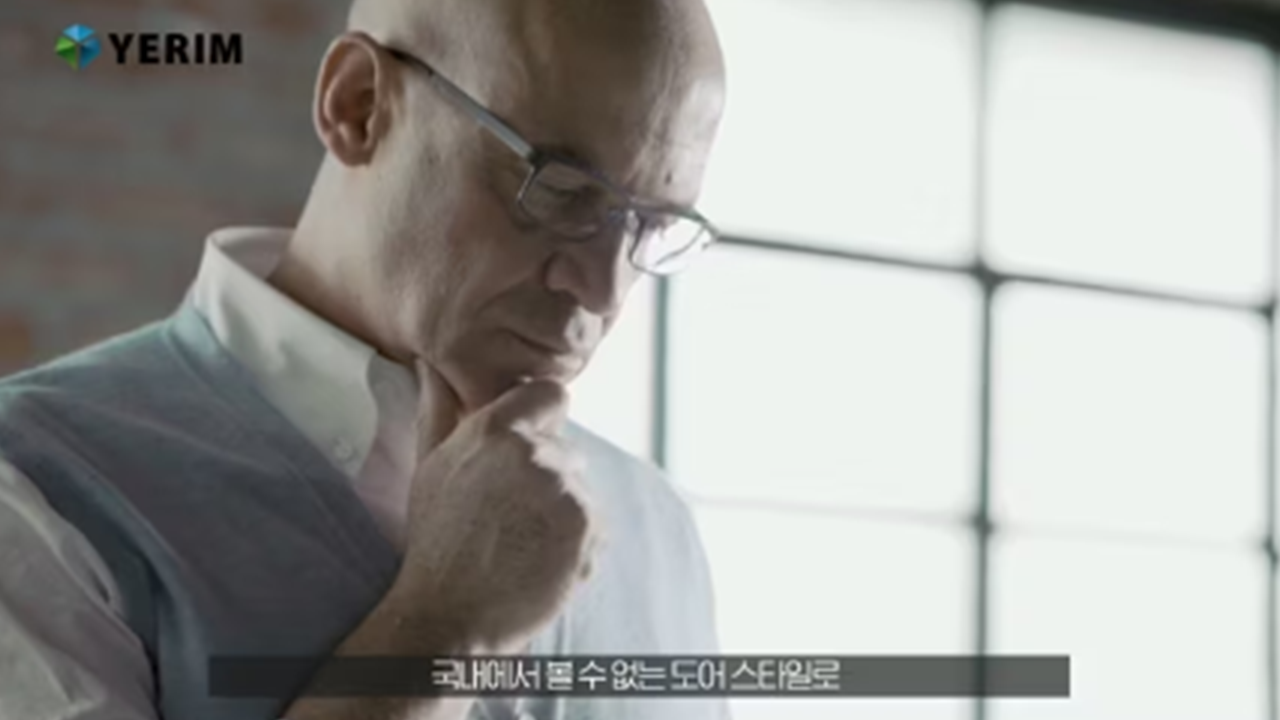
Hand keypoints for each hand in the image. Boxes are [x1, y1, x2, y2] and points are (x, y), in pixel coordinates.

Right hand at [395, 362, 600, 652]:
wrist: (451, 616)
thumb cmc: (436, 540)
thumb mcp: (430, 466)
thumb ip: (440, 408)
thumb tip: (432, 362)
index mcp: (496, 429)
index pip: (552, 394)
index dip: (542, 418)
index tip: (525, 449)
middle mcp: (537, 453)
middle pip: (565, 447)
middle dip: (546, 474)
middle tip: (508, 515)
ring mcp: (568, 491)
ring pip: (580, 486)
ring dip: (562, 509)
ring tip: (520, 541)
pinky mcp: (590, 528)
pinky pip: (595, 522)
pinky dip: (575, 542)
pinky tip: (539, 560)